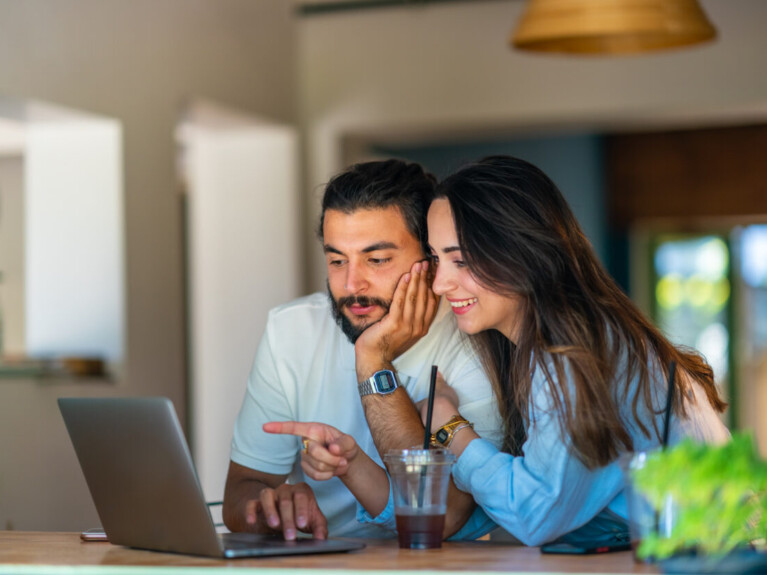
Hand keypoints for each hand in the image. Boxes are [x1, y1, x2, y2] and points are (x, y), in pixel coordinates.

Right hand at [244, 482, 326, 539]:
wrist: (283, 516)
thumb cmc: (300, 516)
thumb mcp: (313, 521)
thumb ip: (320, 528)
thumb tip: (321, 539)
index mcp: (301, 490)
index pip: (302, 496)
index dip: (302, 510)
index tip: (302, 524)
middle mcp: (286, 489)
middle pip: (286, 499)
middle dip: (288, 518)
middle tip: (290, 535)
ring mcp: (271, 494)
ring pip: (268, 496)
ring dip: (270, 510)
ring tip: (274, 524)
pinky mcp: (257, 502)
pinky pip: (252, 503)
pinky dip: (251, 511)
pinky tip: (251, 521)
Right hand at [263, 421, 358, 480]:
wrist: (346, 460)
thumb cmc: (345, 446)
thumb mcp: (350, 441)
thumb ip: (344, 443)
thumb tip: (332, 448)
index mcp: (313, 430)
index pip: (294, 428)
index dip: (279, 428)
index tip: (265, 427)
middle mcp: (306, 442)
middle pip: (314, 452)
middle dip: (332, 458)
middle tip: (342, 458)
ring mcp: (305, 457)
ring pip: (316, 466)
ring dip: (332, 467)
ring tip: (339, 462)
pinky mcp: (306, 469)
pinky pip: (316, 476)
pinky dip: (328, 475)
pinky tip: (333, 470)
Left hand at [354, 259, 439, 373]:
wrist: (374, 358)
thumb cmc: (386, 343)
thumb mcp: (405, 330)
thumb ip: (412, 317)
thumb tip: (414, 298)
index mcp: (422, 327)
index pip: (431, 302)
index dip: (433, 285)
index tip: (433, 271)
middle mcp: (418, 326)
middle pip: (425, 297)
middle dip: (426, 278)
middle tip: (427, 263)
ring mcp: (407, 326)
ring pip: (414, 297)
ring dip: (416, 279)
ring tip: (418, 265)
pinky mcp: (394, 324)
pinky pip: (399, 302)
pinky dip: (403, 288)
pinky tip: (406, 276)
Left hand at [416, 371, 459, 431]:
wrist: (449, 421)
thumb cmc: (444, 403)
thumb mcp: (443, 388)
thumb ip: (439, 381)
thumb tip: (436, 372)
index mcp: (421, 405)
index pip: (418, 405)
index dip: (422, 404)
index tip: (427, 404)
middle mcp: (421, 417)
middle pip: (422, 415)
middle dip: (426, 415)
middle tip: (434, 414)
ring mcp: (425, 428)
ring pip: (427, 424)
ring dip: (431, 423)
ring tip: (440, 422)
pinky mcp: (433, 436)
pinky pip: (434, 432)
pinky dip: (437, 430)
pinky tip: (444, 430)